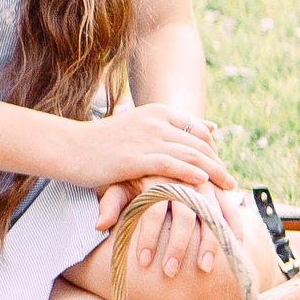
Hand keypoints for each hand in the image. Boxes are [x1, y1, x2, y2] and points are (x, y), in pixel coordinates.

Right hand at [66, 102, 234, 197]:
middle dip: (219, 164)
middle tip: (232, 184)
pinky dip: (190, 174)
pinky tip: (203, 184)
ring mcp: (145, 138)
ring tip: (228, 188)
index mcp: (156, 112)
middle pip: (199, 143)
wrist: (67, 147)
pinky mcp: (135, 158)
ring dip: (213, 172)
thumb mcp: (138, 127)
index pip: (199, 130)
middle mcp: (154, 121)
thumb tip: (211, 127)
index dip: (214, 151)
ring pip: (191, 154)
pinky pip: (171, 165)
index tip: (221, 170)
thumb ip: (171, 127)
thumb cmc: (100, 142)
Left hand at [96, 180, 250, 279]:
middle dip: (177, 245)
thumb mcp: (119, 184)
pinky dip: (234, 228)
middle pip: (184, 214)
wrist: (160, 152)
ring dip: (209, 242)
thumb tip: (99, 225)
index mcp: (156, 176)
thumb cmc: (135, 176)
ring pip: (211, 214)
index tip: (142, 261)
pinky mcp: (220, 188)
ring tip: (202, 269)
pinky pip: (231, 208)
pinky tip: (234, 250)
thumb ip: (111, 203)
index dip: (148, 236)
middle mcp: (183, 178)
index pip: (153, 209)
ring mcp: (205, 182)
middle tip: (169, 272)